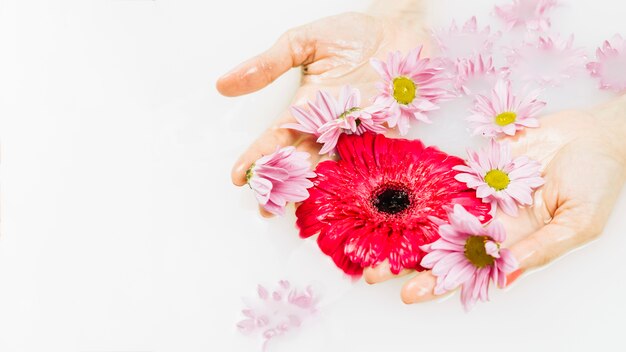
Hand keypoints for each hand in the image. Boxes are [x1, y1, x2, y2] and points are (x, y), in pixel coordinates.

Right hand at [216, 2, 428, 215]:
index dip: (257, 158)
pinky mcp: (386, 137)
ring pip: (332, 170)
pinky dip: (360, 181)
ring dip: (315, 190)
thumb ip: (269, 65)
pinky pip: (372, 164)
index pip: (275, 140)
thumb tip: (224, 84)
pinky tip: (345, 198)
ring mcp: (357, 136)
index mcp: (305, 110)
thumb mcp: (302, 43)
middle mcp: (328, 129)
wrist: (399, 29)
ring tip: (297, 208)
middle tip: (265, 208)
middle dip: (281, 187)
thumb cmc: (352, 35)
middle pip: (299, 164)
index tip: (238, 176)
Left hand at [366, 97, 625, 303]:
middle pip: (440, 248)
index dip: (438, 285)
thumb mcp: (578, 223)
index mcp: (512, 244)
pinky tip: (389, 197)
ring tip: (369, 238)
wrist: (594, 134)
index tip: (408, 294)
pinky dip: (417, 189)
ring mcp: (478, 195)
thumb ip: (543, 248)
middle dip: (407, 261)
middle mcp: (489, 224)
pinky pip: (442, 180)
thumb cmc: (596, 181)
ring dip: (402, 228)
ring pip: (433, 216)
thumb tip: (506, 273)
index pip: (468, 271)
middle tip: (371, 271)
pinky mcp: (474, 168)